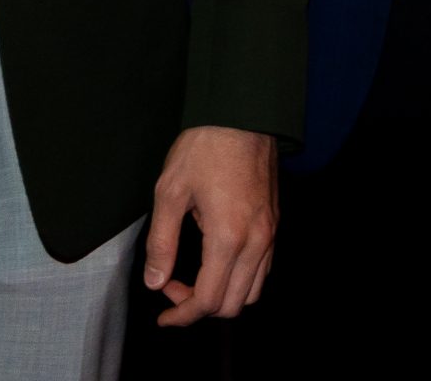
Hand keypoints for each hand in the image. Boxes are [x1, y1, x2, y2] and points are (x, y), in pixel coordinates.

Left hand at [142, 125, 276, 326]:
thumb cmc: (204, 148)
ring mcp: (270, 235)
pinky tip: (216, 262)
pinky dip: (240, 280)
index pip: (208, 300)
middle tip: (171, 288)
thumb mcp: (170, 191)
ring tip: (192, 278)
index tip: (163, 316)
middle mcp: (256, 243)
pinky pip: (262, 271)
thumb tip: (155, 282)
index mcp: (228, 238)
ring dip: (223, 297)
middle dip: (200, 308)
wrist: (242, 115)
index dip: (182, 315)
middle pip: (234, 305)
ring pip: (253, 292)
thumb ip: (161, 242)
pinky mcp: (274, 225)